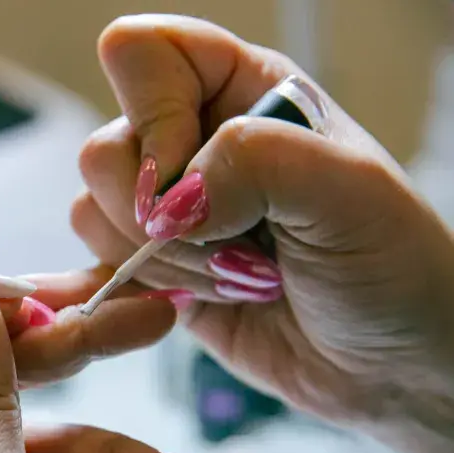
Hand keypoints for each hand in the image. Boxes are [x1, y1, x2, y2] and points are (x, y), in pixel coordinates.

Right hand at [73, 15, 453, 452]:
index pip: (142, 54)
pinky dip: (139, 292)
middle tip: (237, 243)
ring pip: (94, 213)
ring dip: (164, 261)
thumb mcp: (350, 193)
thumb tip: (168, 200)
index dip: (153, 116)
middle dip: (161, 215)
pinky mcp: (154, 268)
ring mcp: (170, 209)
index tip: (194, 177)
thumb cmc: (393, 267)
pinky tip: (200, 301)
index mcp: (243, 89)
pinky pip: (97, 268)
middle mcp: (194, 141)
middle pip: (104, 149)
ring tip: (238, 277)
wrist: (389, 363)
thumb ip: (256, 162)